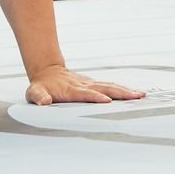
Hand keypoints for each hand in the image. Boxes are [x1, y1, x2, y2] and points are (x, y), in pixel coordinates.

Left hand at [25, 66, 145, 105]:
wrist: (47, 71)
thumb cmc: (41, 86)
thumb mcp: (34, 92)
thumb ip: (38, 97)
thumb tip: (44, 102)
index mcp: (71, 90)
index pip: (85, 94)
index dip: (96, 97)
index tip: (108, 102)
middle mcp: (84, 85)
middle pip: (105, 88)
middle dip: (120, 93)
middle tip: (135, 96)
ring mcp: (90, 84)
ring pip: (110, 86)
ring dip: (125, 91)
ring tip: (140, 95)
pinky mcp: (94, 84)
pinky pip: (110, 87)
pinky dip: (123, 90)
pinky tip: (134, 94)